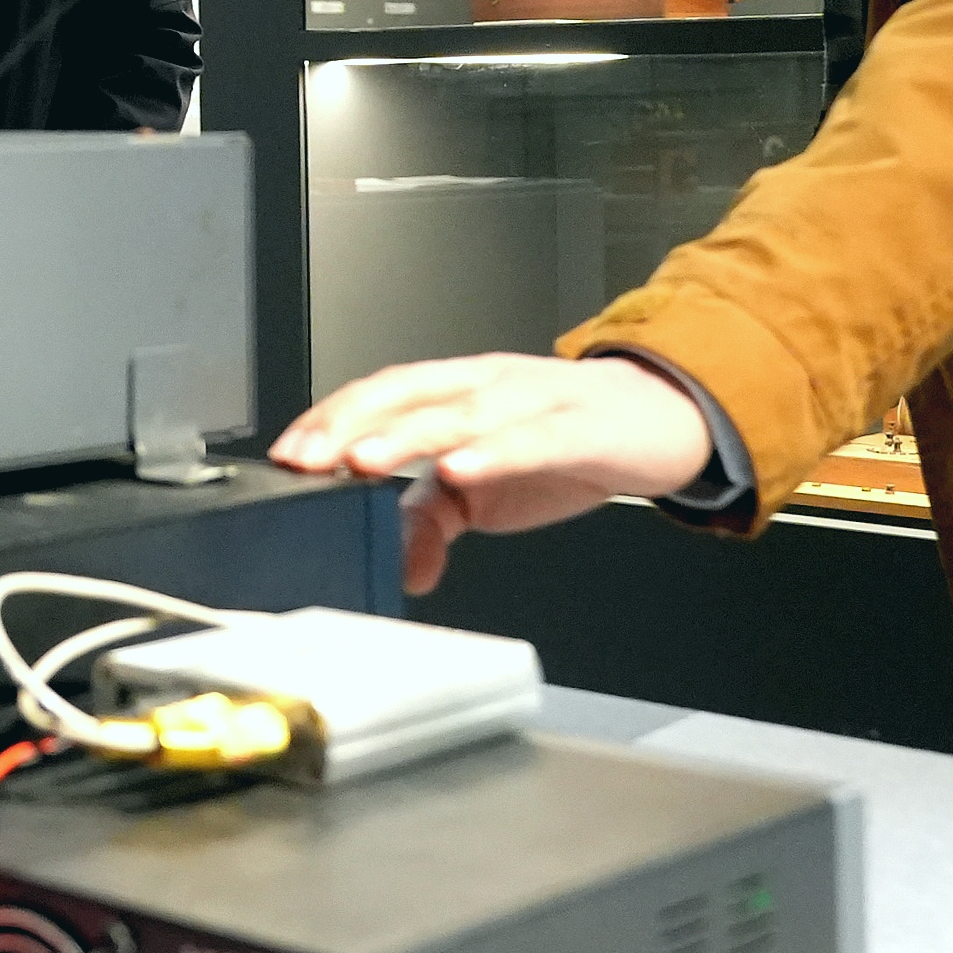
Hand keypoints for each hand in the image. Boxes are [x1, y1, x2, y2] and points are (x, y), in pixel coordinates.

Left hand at [269, 352, 715, 592]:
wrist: (665, 419)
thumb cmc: (570, 441)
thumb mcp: (490, 488)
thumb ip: (435, 519)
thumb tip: (398, 566)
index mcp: (456, 391)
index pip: (379, 392)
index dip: (329, 417)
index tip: (286, 455)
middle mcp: (486, 386)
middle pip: (406, 392)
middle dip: (349, 424)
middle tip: (305, 460)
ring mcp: (533, 401)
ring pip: (459, 410)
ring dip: (406, 433)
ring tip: (362, 459)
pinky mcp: (580, 428)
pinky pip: (531, 438)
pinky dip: (493, 451)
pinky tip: (462, 469)